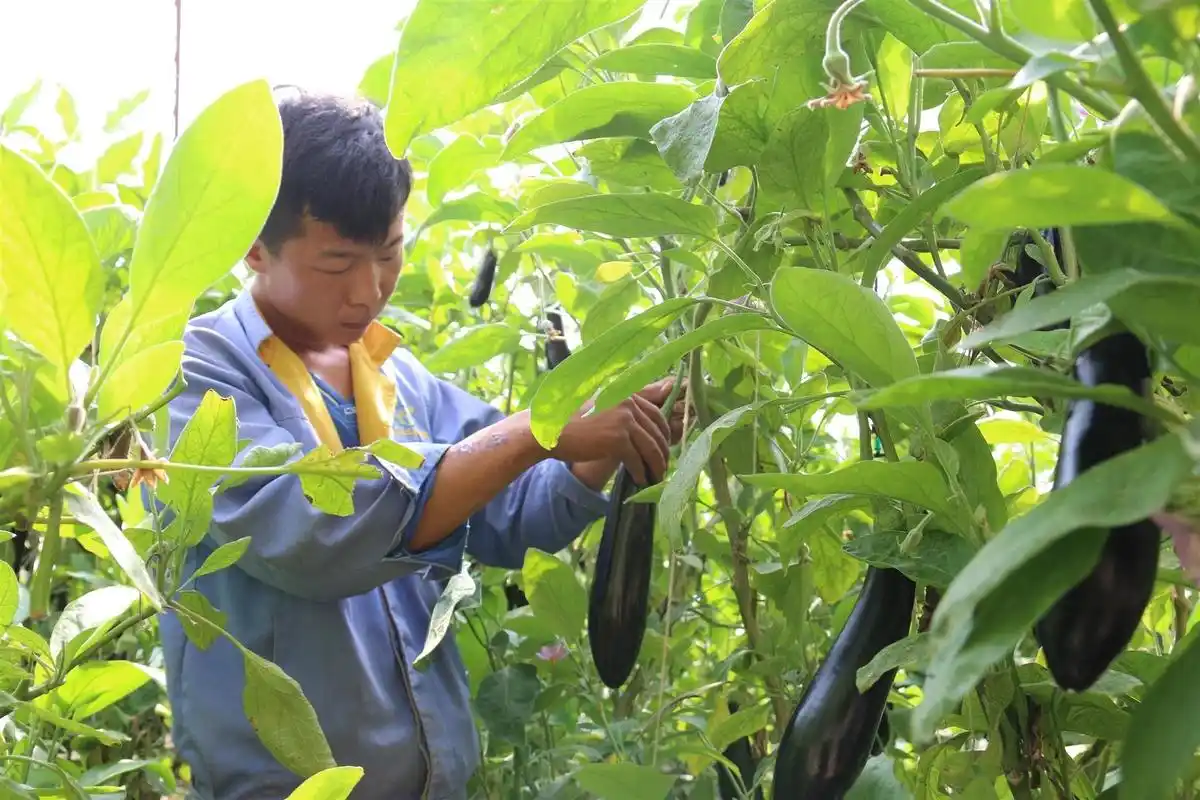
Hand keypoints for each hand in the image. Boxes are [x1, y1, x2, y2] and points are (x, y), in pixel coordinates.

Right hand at [556, 378, 689, 485]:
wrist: (547, 430)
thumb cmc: (568, 420)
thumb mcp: (598, 406)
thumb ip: (618, 410)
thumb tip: (638, 425)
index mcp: (625, 393)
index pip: (655, 413)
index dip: (663, 433)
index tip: (664, 447)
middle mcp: (628, 403)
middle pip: (657, 431)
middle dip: (663, 451)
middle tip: (664, 466)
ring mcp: (624, 420)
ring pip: (651, 447)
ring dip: (656, 465)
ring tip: (656, 476)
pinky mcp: (617, 440)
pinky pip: (636, 460)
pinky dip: (640, 472)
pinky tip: (640, 480)